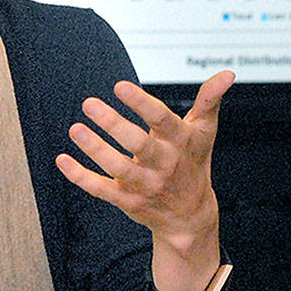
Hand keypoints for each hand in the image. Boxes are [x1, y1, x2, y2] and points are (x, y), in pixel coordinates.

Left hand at [56, 70, 234, 253]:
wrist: (190, 217)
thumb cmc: (193, 164)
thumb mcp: (204, 132)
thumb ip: (210, 100)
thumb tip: (228, 74)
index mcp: (180, 142)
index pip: (161, 120)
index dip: (141, 104)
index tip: (120, 87)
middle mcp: (164, 164)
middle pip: (138, 145)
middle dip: (113, 124)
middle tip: (89, 103)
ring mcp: (145, 185)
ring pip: (118, 169)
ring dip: (95, 149)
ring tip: (76, 129)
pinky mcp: (128, 201)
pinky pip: (102, 190)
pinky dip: (81, 177)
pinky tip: (63, 160)